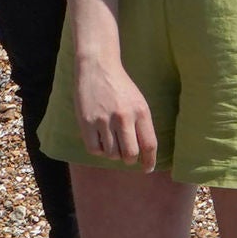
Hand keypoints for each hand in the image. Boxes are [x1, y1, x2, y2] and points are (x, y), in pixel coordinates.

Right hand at [71, 50, 158, 169]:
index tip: (148, 169)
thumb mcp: (138, 102)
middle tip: (127, 156)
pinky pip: (94, 149)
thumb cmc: (121, 87)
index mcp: (141, 112)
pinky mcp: (86, 122)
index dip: (150, 161)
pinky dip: (98, 149)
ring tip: (112, 141)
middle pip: (130, 154)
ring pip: (112, 154)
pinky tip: (100, 139)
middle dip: (130, 159)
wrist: (98, 68)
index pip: (149, 144)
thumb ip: (141, 125)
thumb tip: (144, 153)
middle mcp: (124, 117)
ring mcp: (104, 120)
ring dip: (113, 153)